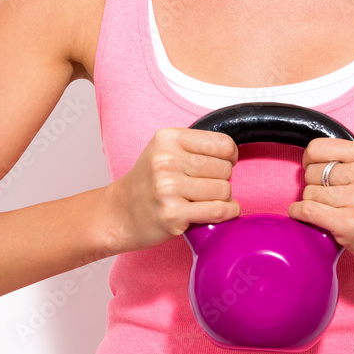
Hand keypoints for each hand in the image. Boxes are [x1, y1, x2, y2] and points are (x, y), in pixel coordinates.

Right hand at [104, 127, 239, 252]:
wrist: (119, 213)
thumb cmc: (147, 182)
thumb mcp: (165, 150)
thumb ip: (195, 146)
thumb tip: (234, 153)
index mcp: (168, 139)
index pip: (222, 143)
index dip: (230, 155)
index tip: (224, 162)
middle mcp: (166, 161)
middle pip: (225, 169)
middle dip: (223, 179)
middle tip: (206, 185)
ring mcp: (168, 188)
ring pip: (224, 190)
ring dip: (223, 198)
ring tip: (205, 198)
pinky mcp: (173, 214)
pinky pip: (217, 210)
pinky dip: (227, 212)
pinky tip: (223, 211)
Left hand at [287, 138, 353, 271]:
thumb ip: (347, 158)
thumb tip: (308, 159)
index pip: (318, 147)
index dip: (311, 159)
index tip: (314, 168)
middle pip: (312, 171)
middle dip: (314, 183)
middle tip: (331, 194)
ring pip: (309, 192)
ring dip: (312, 201)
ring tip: (331, 207)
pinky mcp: (348, 224)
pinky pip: (307, 211)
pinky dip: (300, 212)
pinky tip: (305, 214)